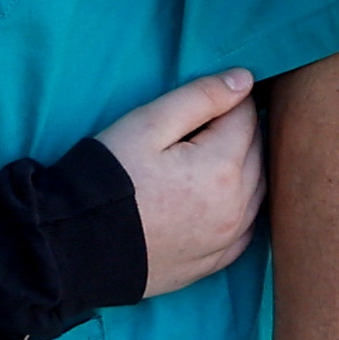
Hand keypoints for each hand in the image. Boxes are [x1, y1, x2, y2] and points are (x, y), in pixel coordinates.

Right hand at [97, 71, 261, 294]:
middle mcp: (237, 205)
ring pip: (259, 188)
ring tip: (212, 153)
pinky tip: (223, 195)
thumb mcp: (146, 126)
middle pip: (257, 151)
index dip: (229, 98)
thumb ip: (199, 98)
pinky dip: (244, 204)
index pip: (245, 116)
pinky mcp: (216, 260)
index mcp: (222, 166)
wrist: (78, 248)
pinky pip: (248, 226)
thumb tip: (244, 79)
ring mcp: (229, 237)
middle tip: (206, 121)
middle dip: (240, 129)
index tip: (208, 96)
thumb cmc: (109, 179)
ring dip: (246, 165)